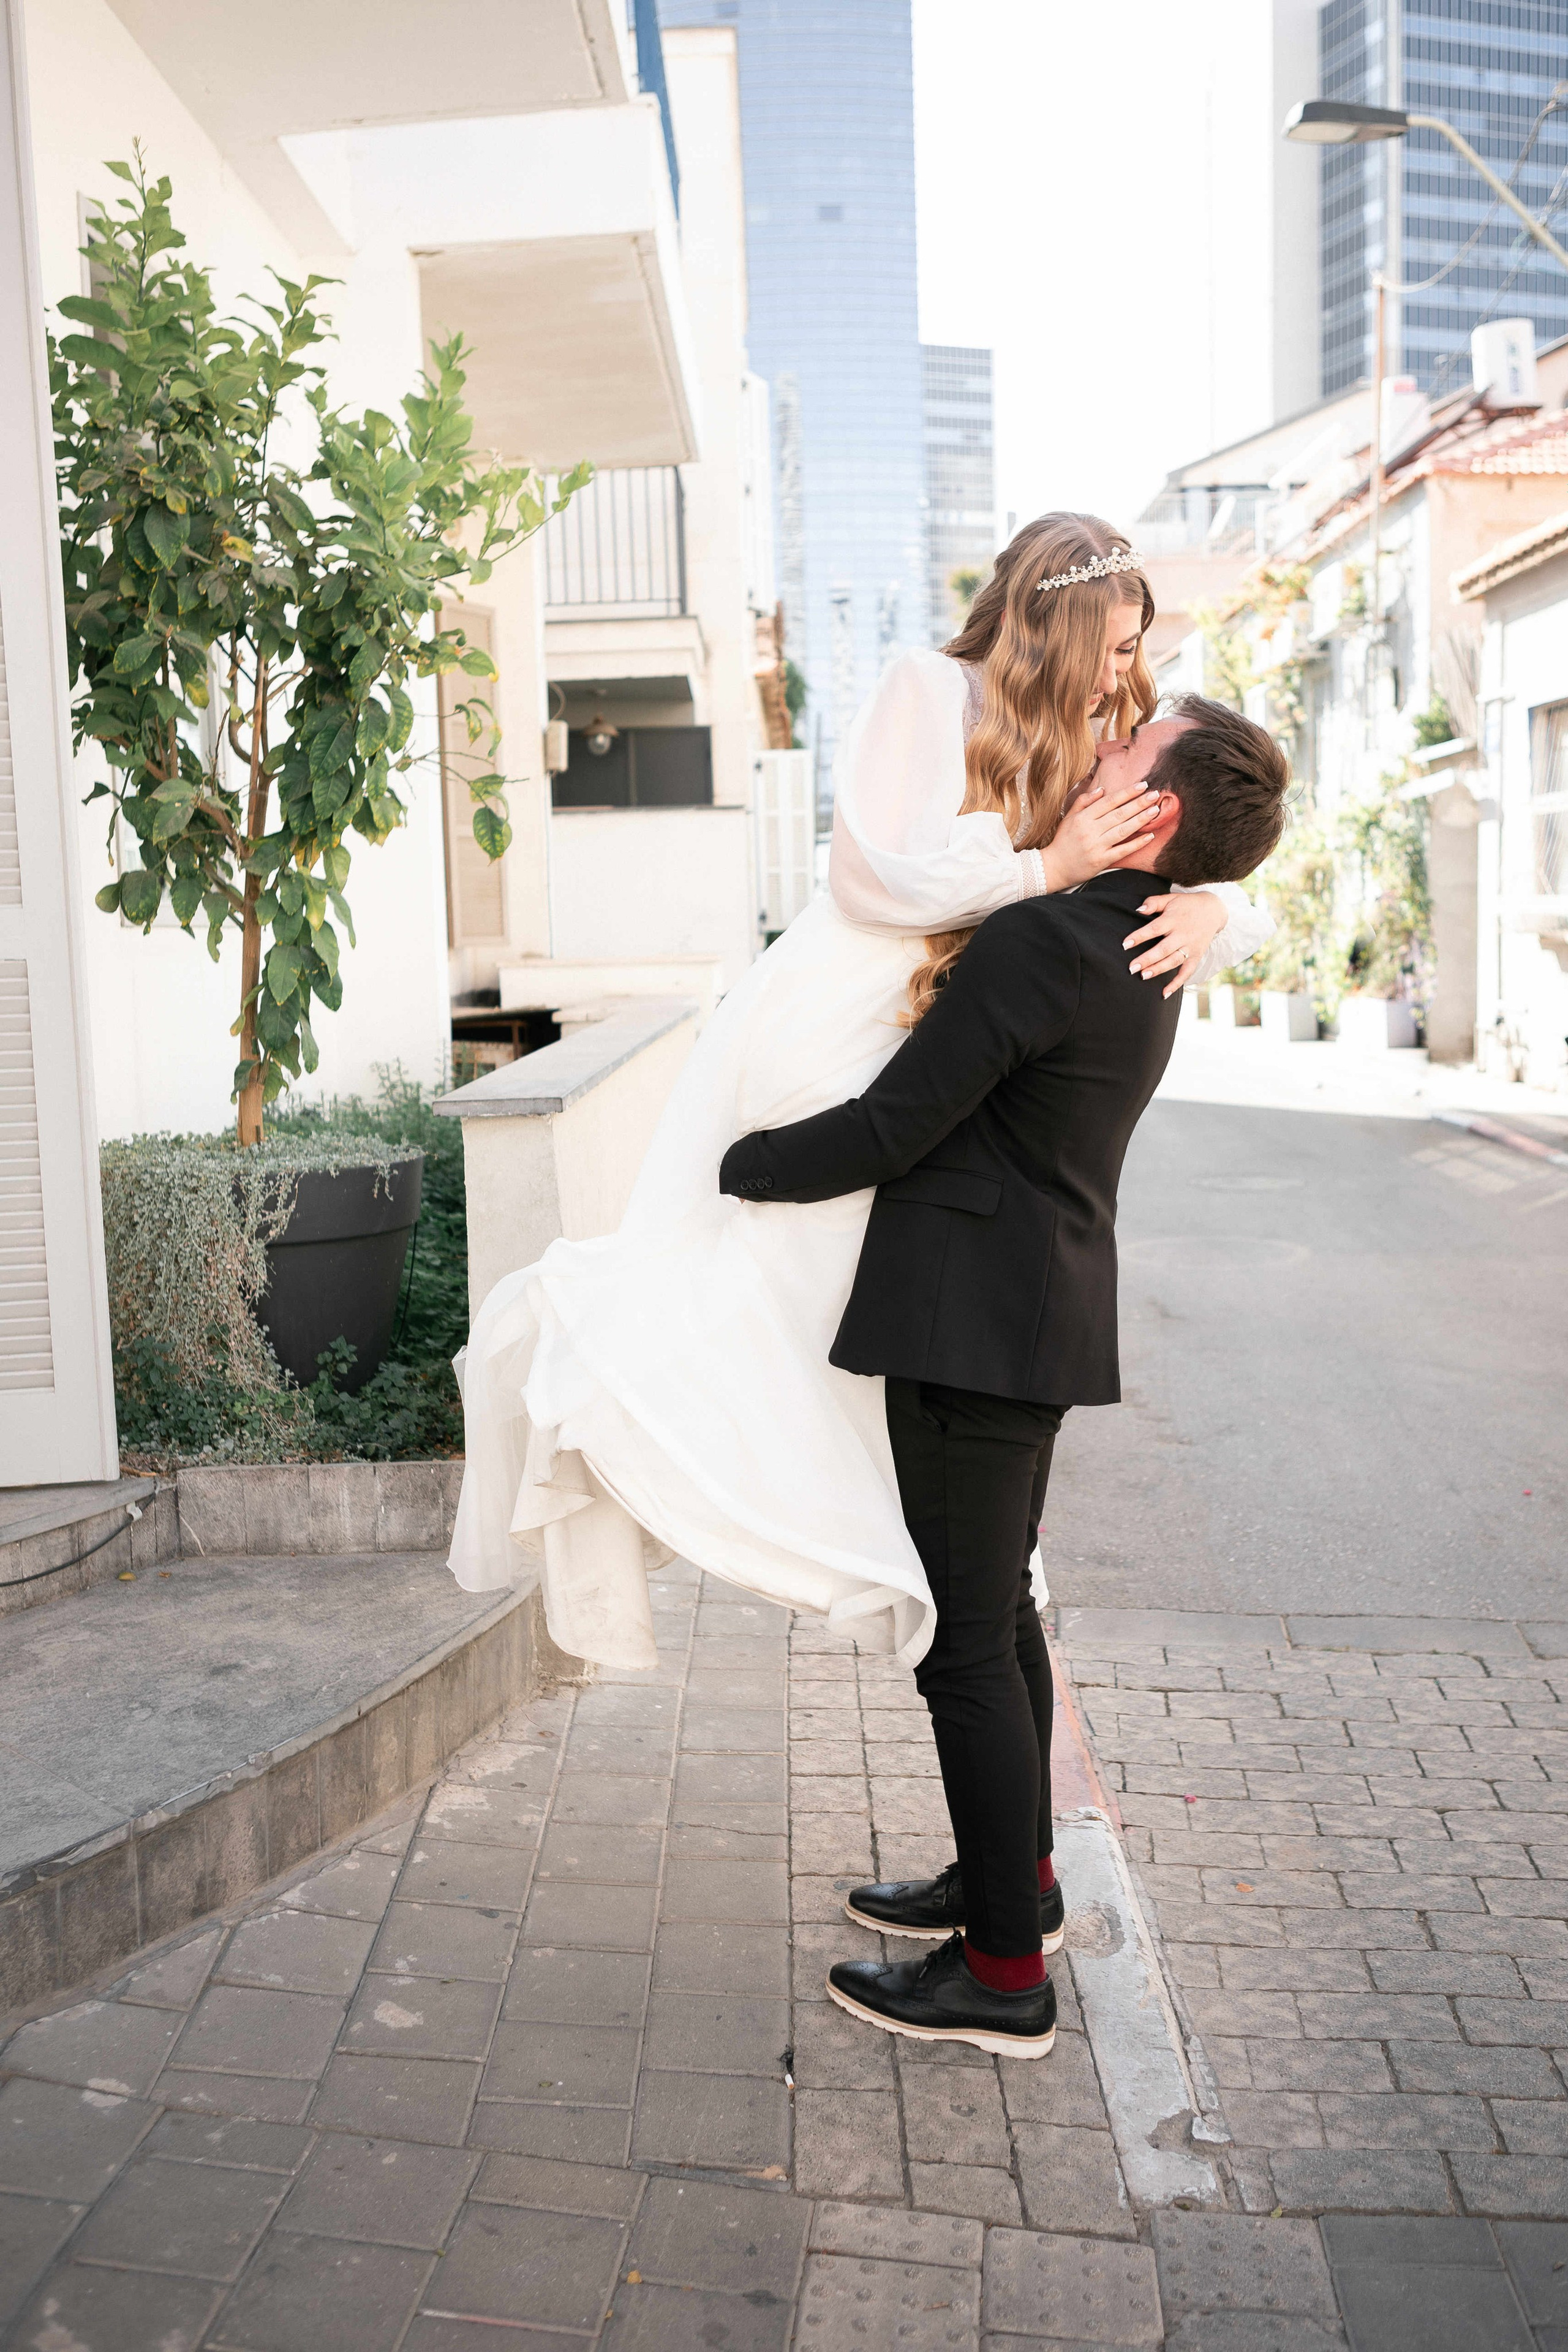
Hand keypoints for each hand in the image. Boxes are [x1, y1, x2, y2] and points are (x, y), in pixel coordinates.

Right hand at [1040, 773, 1157, 891]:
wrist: (1053, 868)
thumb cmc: (1062, 841)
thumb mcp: (1068, 818)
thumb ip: (1083, 801)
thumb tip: (1101, 789)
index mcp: (1082, 818)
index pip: (1108, 801)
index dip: (1127, 793)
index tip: (1142, 785)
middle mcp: (1090, 830)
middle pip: (1119, 814)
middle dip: (1139, 803)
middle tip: (1155, 795)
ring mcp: (1096, 846)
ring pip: (1122, 830)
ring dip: (1141, 819)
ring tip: (1155, 810)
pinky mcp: (1101, 861)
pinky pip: (1122, 851)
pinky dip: (1137, 843)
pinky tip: (1149, 836)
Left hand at [1123, 891, 1225, 996]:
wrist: (1213, 910)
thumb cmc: (1186, 905)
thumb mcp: (1170, 899)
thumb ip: (1154, 902)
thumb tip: (1138, 910)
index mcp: (1173, 920)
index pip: (1154, 929)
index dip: (1139, 937)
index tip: (1125, 945)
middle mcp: (1182, 934)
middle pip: (1163, 949)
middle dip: (1147, 959)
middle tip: (1131, 968)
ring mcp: (1190, 947)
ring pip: (1174, 961)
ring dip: (1159, 970)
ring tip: (1143, 976)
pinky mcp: (1196, 956)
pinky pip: (1187, 972)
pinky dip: (1177, 983)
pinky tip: (1164, 993)